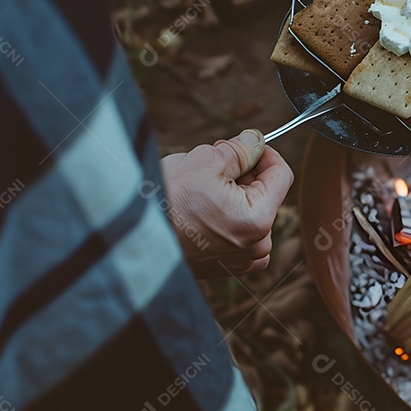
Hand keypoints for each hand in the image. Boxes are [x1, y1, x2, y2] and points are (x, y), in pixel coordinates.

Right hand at [160, 129, 293, 277]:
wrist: (129, 239)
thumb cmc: (164, 203)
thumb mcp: (206, 161)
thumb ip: (241, 150)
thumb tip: (256, 142)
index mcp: (257, 220)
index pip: (282, 175)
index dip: (265, 154)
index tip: (247, 146)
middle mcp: (255, 246)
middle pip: (265, 194)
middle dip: (244, 174)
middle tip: (212, 165)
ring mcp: (240, 261)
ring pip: (251, 213)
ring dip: (233, 195)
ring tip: (201, 189)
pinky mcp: (224, 268)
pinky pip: (238, 235)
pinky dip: (226, 218)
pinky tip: (200, 211)